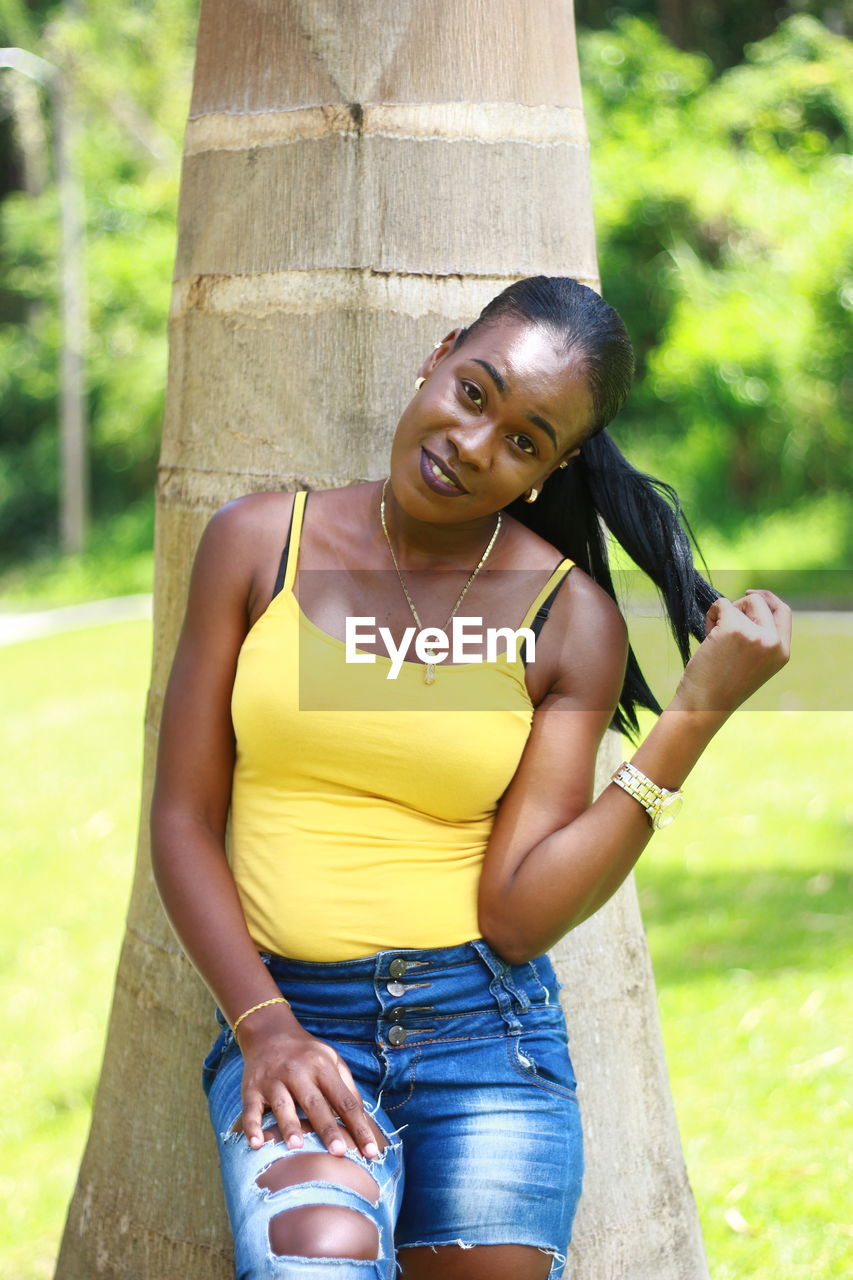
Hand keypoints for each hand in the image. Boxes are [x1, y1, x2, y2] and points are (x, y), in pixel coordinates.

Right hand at [236, 1008, 380, 1158]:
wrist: (269, 1033)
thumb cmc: (307, 1056)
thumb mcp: (332, 1061)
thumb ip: (347, 1089)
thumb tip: (365, 1122)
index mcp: (323, 1066)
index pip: (345, 1100)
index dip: (359, 1126)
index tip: (371, 1152)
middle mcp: (299, 1072)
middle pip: (315, 1103)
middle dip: (328, 1128)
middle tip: (339, 1153)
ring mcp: (274, 1080)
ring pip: (283, 1105)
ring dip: (289, 1125)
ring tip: (297, 1147)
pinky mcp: (252, 1088)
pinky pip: (251, 1109)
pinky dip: (252, 1126)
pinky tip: (256, 1143)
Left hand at [673, 589, 791, 717]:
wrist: (704, 705)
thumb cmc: (720, 685)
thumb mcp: (752, 662)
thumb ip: (759, 637)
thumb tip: (748, 601)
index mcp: (782, 652)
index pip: (784, 612)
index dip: (768, 599)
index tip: (749, 594)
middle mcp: (773, 642)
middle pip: (761, 602)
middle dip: (739, 605)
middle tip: (722, 622)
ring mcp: (756, 634)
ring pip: (741, 601)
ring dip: (723, 613)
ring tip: (713, 638)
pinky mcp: (734, 628)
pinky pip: (722, 604)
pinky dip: (711, 613)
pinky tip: (707, 635)